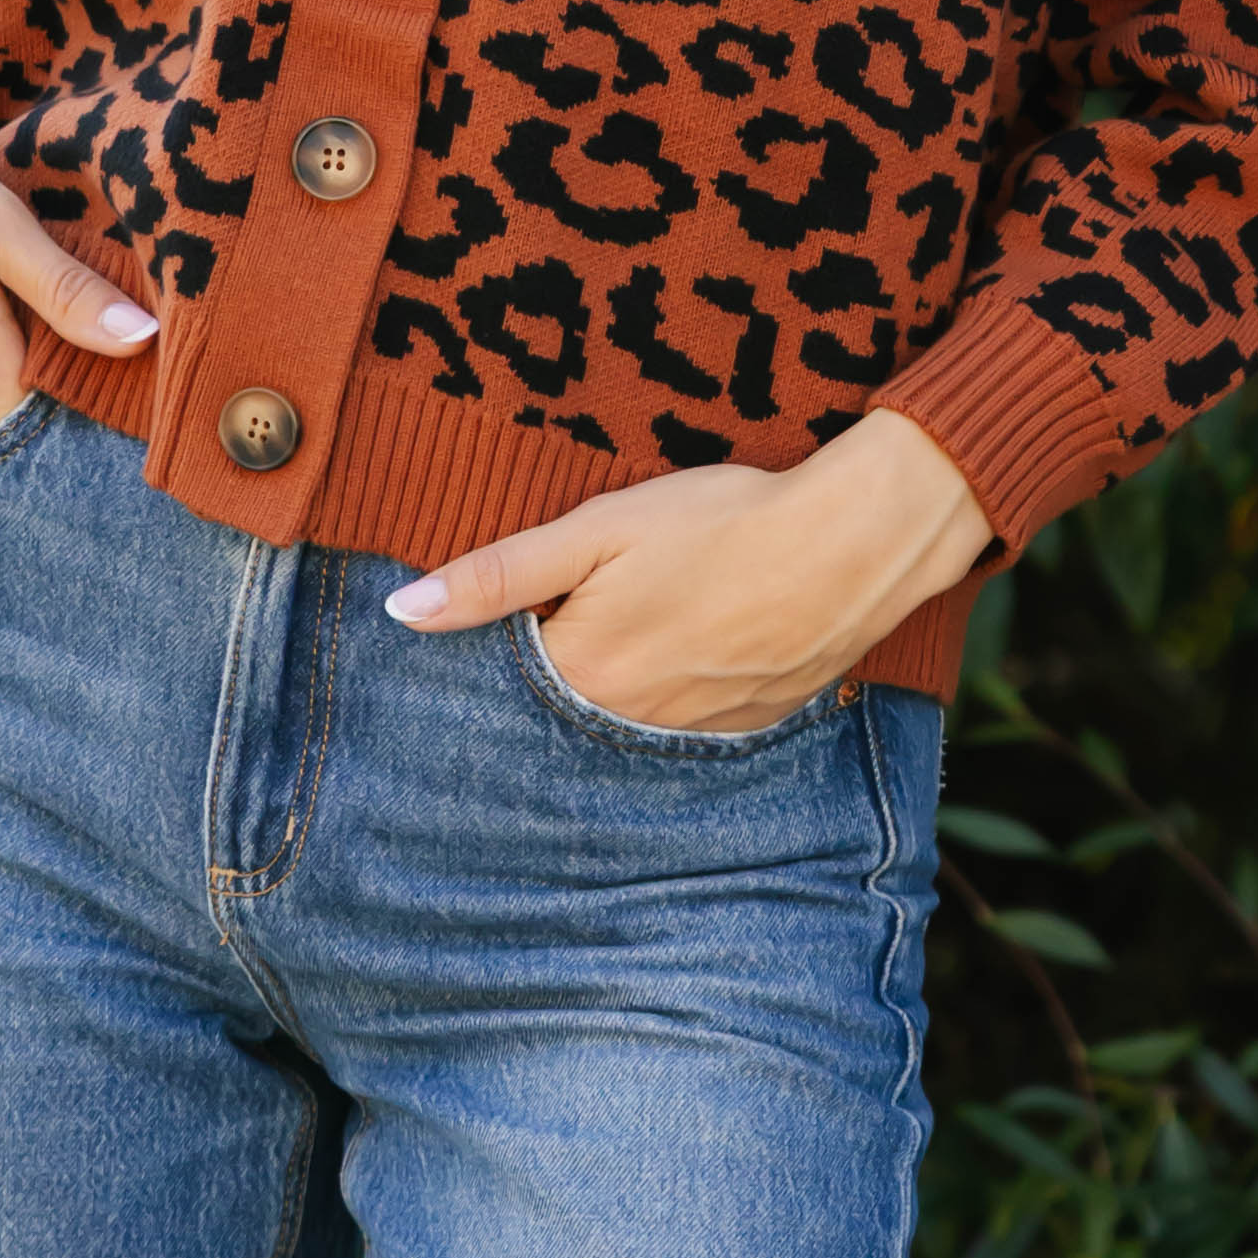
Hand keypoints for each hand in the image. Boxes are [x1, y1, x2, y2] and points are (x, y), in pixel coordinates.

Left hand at [384, 407, 994, 733]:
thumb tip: (403, 612)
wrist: (854, 544)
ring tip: (643, 632)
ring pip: (626, 727)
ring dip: (619, 692)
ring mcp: (694, 735)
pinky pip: (688, 730)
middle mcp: (631, 725)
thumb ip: (501, 574)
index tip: (505, 626)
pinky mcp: (747, 728)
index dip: (499, 652)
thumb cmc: (722, 522)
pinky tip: (697, 649)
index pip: (505, 689)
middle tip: (588, 620)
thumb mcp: (600, 529)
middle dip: (559, 679)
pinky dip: (679, 696)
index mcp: (584, 676)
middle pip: (564, 715)